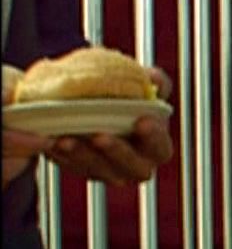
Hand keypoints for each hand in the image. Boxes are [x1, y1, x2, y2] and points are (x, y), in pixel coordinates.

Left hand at [2, 66, 174, 188]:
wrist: (92, 103)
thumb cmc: (124, 95)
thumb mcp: (141, 84)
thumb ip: (154, 81)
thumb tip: (152, 78)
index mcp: (156, 146)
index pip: (161, 147)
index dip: (154, 137)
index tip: (142, 121)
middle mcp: (137, 164)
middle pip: (135, 167)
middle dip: (117, 151)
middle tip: (99, 135)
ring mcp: (111, 170)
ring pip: (102, 171)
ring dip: (83, 156)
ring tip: (66, 140)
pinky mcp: (84, 169)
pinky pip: (74, 167)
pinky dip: (63, 155)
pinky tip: (52, 140)